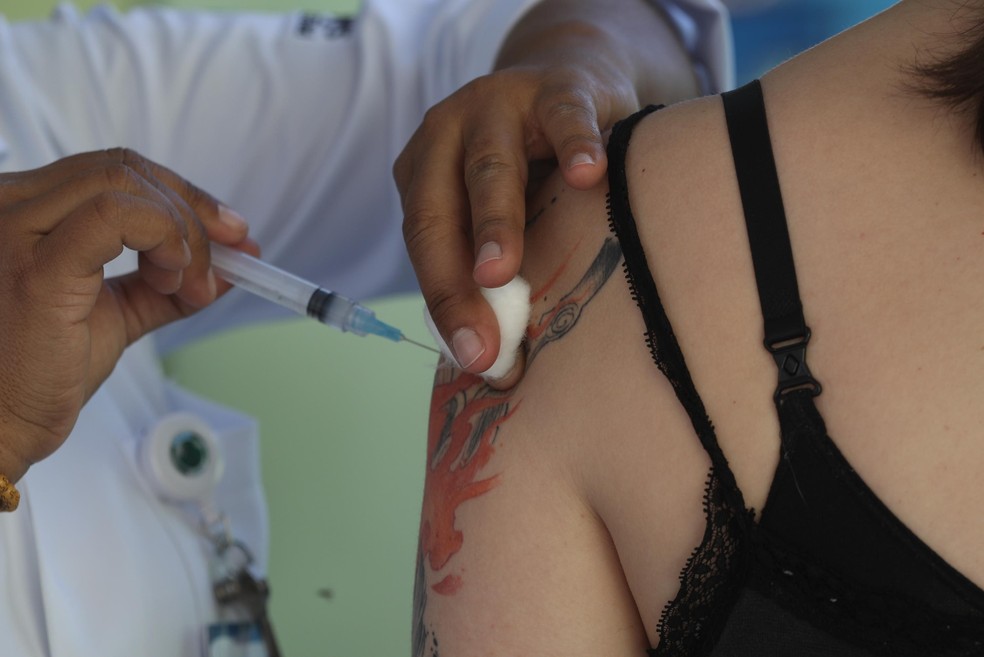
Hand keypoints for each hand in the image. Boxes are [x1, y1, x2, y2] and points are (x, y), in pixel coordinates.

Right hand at [0, 149, 256, 480]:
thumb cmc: (38, 371)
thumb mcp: (118, 313)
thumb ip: (170, 285)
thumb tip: (232, 265)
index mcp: (26, 209)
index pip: (114, 170)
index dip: (182, 194)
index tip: (228, 231)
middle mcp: (12, 206)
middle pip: (125, 170)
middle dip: (193, 210)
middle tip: (229, 255)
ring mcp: (17, 230)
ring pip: (125, 185)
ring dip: (182, 232)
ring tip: (189, 285)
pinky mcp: (37, 267)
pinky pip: (117, 217)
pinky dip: (166, 240)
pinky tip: (172, 281)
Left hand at [396, 59, 638, 386]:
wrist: (573, 80)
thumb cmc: (536, 166)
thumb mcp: (501, 212)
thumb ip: (490, 266)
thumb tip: (496, 359)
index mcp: (425, 174)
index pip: (423, 245)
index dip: (445, 304)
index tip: (474, 359)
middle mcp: (447, 135)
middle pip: (437, 212)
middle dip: (454, 281)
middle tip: (480, 338)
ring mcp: (498, 104)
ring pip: (490, 166)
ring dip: (494, 222)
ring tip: (499, 271)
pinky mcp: (557, 88)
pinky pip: (565, 117)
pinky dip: (576, 145)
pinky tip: (589, 176)